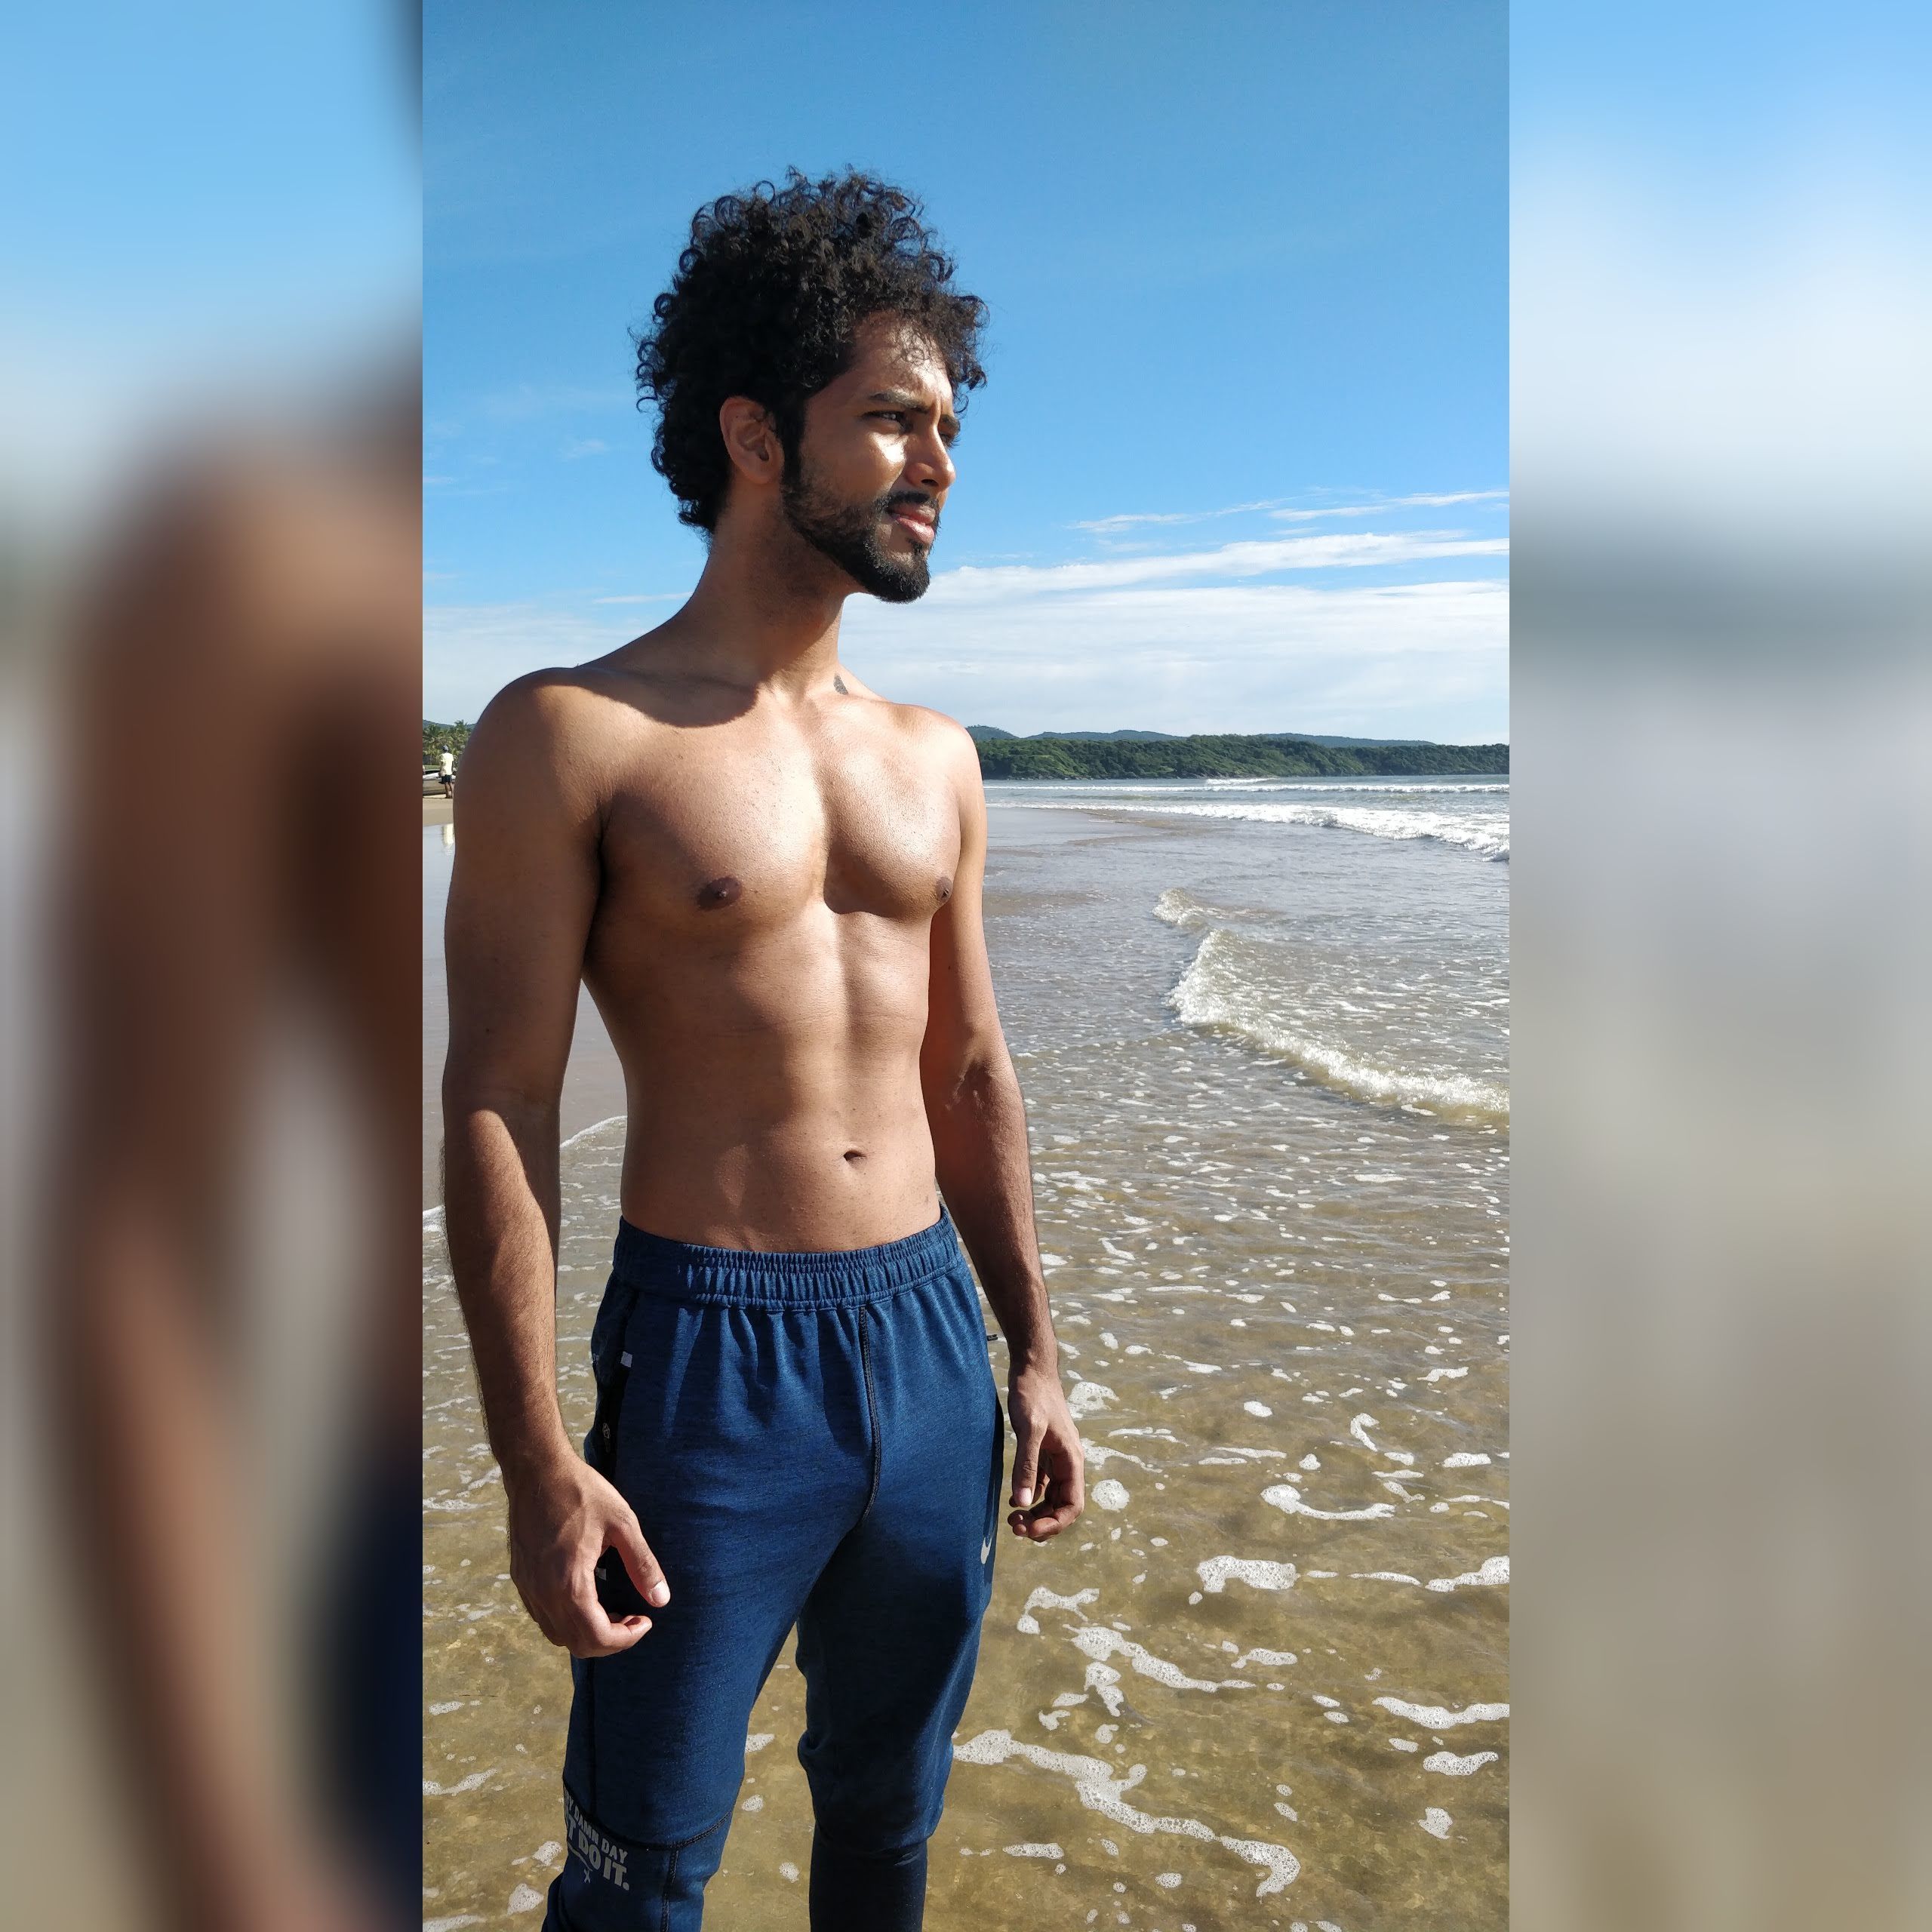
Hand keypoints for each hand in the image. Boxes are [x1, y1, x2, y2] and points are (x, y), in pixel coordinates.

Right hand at [505, 1449, 668, 1656]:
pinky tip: (587, 1598)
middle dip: (610, 1640)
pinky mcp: (521, 1579)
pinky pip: (543, 1617)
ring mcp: (528, 1588)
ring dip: (588, 1633)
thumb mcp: (622, 1524)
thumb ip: (642, 1565)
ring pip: (557, 1634)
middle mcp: (543, 1594)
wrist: (537, 1470)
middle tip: (633, 1619)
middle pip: (576, 1643)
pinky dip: (568, 1621)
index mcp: (569, 1583)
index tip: (645, 1620)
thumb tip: (661, 1600)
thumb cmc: (582, 1492)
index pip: (597, 1637)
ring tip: (613, 1612)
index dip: (626, 1639)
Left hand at [1006, 1362, 1084, 1540]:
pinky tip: (1012, 1499)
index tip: (1030, 1529)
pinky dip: (1028, 1494)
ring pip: (1050, 1496)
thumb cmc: (1034, 1395)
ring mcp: (1055, 1458)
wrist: (1032, 1368)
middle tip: (1014, 1526)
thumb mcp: (1030, 1430)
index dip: (1055, 1523)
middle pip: (1061, 1505)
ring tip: (1011, 1517)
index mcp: (1072, 1460)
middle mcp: (1067, 1462)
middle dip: (1041, 1521)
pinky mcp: (1042, 1451)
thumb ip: (1027, 1466)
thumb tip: (1022, 1504)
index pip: (1072, 1505)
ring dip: (1034, 1511)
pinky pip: (1039, 1482)